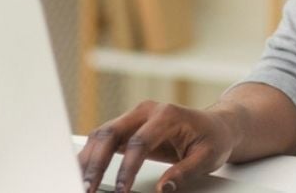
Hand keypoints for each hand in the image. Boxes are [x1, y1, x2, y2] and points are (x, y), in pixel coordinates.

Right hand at [78, 100, 239, 192]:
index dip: (126, 168)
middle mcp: (146, 111)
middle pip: (111, 132)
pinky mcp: (128, 126)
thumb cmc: (213, 139)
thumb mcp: (207, 158)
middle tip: (88, 187)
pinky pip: (104, 138)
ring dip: (88, 158)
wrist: (216, 125)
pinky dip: (91, 155)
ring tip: (80, 181)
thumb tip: (162, 189)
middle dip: (96, 162)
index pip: (139, 142)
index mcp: (167, 115)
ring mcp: (134, 116)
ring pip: (102, 134)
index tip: (121, 190)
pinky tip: (83, 171)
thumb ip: (184, 173)